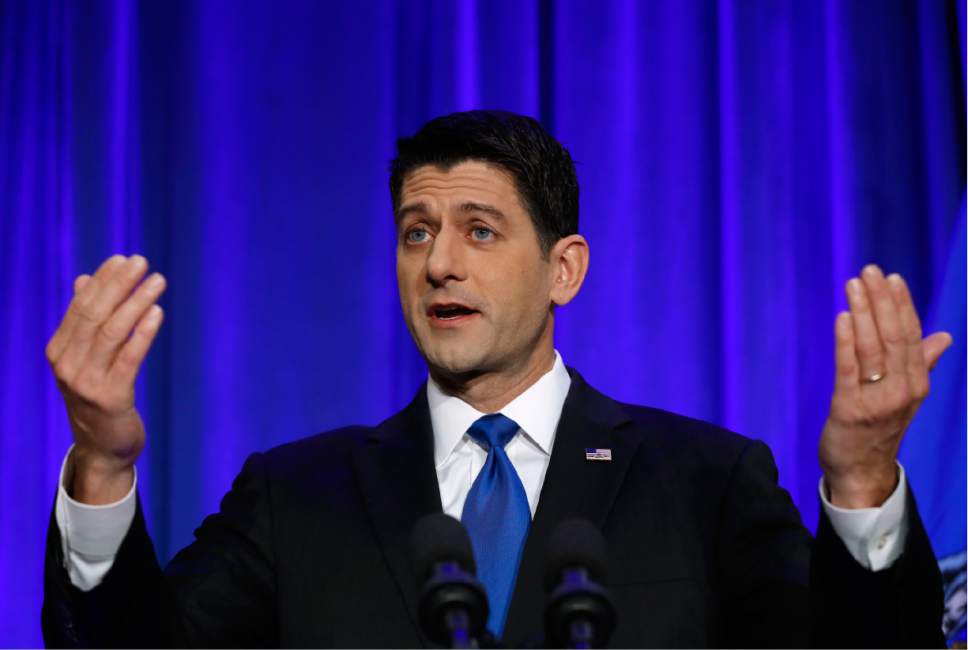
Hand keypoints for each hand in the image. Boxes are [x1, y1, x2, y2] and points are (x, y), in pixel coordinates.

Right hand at [45, 255, 166, 503]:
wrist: (102, 448)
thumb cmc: (98, 396)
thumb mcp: (86, 359)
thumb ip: (85, 322)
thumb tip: (84, 280)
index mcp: (59, 350)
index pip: (81, 307)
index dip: (102, 281)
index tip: (122, 259)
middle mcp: (68, 364)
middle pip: (95, 315)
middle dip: (119, 285)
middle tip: (141, 261)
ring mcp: (86, 382)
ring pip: (112, 333)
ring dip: (136, 302)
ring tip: (158, 281)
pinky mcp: (110, 397)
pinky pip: (129, 358)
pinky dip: (143, 333)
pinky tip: (157, 313)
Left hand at [819, 264, 951, 507]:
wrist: (861, 473)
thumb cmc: (879, 429)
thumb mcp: (905, 396)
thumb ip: (920, 364)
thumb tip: (943, 337)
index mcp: (916, 383)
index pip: (911, 336)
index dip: (901, 305)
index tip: (892, 278)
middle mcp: (902, 390)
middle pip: (893, 337)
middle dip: (881, 301)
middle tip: (869, 271)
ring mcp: (877, 400)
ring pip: (872, 348)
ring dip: (863, 313)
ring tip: (853, 285)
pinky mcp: (849, 408)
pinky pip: (849, 368)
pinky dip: (846, 341)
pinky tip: (842, 317)